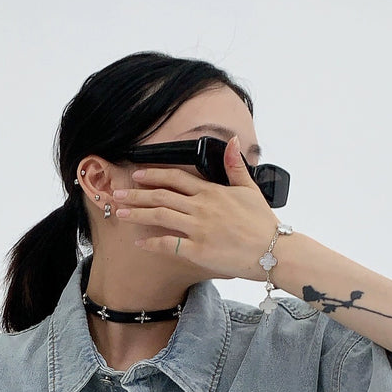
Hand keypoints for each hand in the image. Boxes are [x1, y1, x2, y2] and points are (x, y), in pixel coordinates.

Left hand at [111, 133, 280, 279]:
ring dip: (137, 214)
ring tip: (119, 213)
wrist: (274, 251)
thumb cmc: (263, 223)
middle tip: (116, 194)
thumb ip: (235, 166)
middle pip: (161, 196)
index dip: (153, 175)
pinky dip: (152, 243)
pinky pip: (169, 245)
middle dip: (135, 194)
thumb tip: (232, 140)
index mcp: (212, 192)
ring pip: (160, 216)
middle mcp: (202, 208)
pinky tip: (139, 242)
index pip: (176, 178)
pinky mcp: (198, 250)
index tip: (136, 175)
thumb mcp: (250, 190)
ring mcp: (199, 229)